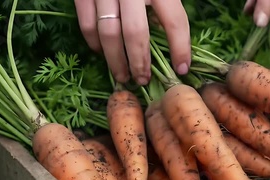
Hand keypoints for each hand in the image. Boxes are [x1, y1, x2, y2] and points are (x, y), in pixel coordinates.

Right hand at [74, 0, 190, 84]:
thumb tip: (175, 41)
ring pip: (109, 34)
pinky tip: (102, 53)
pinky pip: (87, 25)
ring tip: (124, 76)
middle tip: (143, 80)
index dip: (180, 48)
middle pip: (136, 34)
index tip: (181, 69)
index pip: (175, 21)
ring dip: (116, 61)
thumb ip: (168, 4)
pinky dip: (95, 44)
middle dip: (140, 62)